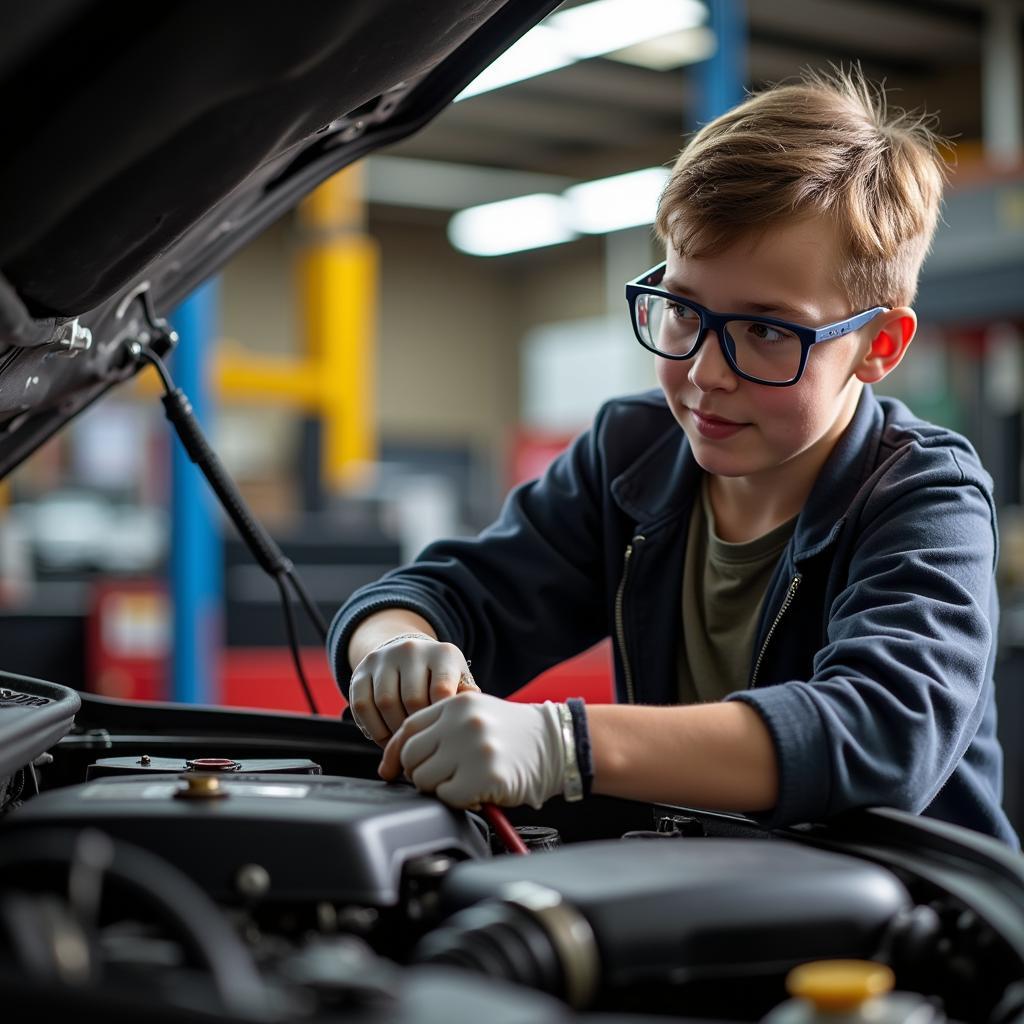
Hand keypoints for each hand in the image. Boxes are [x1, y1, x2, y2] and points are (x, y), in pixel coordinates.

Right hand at [348, 634, 477, 745]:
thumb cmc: (439, 678)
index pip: (441, 691)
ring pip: (385, 703)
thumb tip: (469, 713)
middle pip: (412, 699)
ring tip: (404, 743)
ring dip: (393, 731)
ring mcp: (383, 659)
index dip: (439, 719)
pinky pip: (362, 706)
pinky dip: (373, 729)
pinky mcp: (360, 671)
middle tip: (421, 745)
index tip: (439, 735)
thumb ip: (465, 697)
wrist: (406, 655)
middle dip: (416, 727)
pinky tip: (385, 738)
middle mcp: (411, 650)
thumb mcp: (458, 681)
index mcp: (442, 653)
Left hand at [378, 692, 565, 809]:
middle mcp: (463, 723)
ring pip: (424, 780)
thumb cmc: (513, 734)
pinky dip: (458, 800)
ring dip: (439, 788)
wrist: (555, 744)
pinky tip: (476, 791)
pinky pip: (448, 798)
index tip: (391, 769)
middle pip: (411, 756)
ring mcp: (474, 749)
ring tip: (463, 782)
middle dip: (419, 773)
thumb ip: (441, 727)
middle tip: (442, 777)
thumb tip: (399, 758)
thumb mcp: (476, 714)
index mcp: (456, 703)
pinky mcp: (485, 777)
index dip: (394, 752)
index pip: (408, 728)